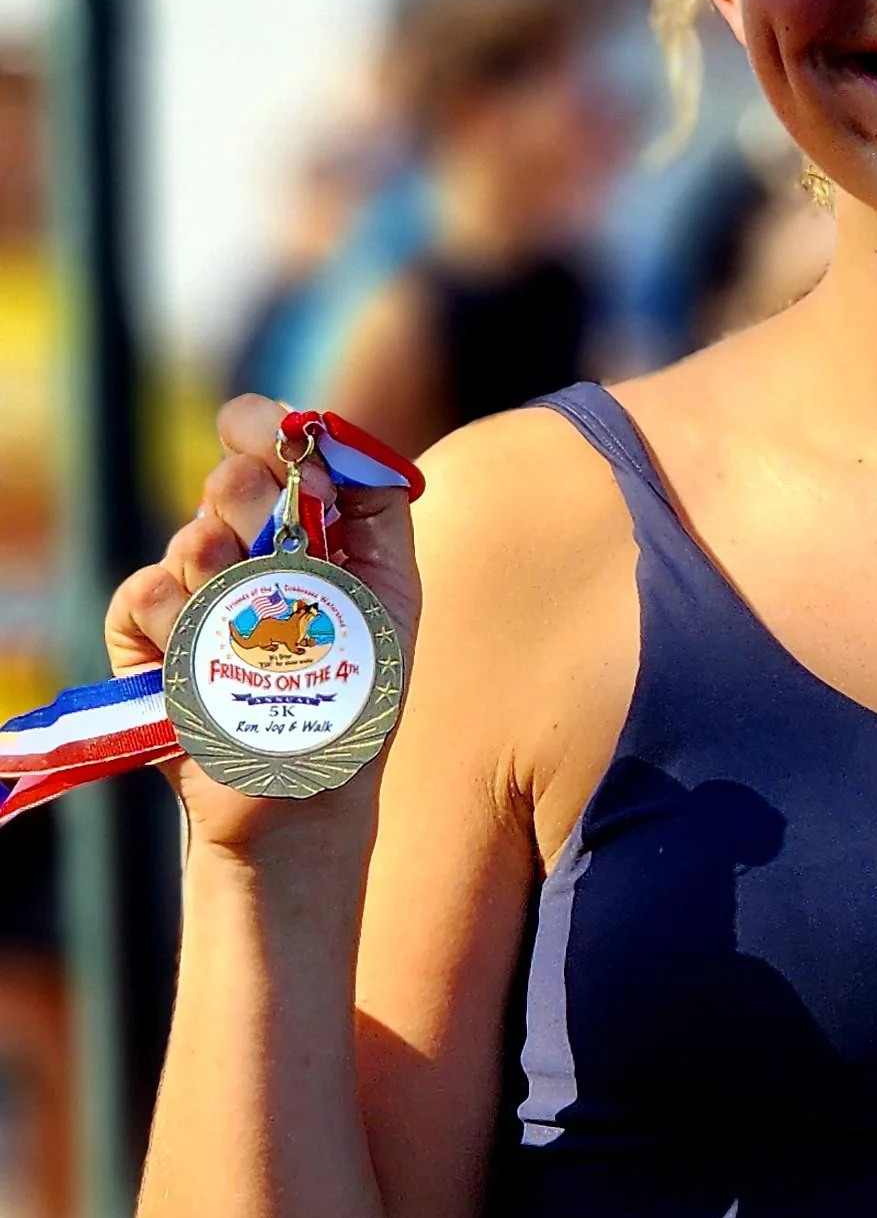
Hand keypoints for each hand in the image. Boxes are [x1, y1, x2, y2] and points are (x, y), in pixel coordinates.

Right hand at [103, 393, 421, 856]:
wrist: (307, 791)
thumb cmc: (356, 695)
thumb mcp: (390, 594)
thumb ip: (378, 508)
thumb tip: (337, 439)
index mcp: (295, 529)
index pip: (267, 443)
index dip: (265, 427)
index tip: (272, 436)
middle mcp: (238, 550)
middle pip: (228, 479)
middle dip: (259, 507)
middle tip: (282, 556)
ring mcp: (189, 593)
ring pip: (192, 538)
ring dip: (230, 577)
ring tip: (257, 635)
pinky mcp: (144, 639)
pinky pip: (146, 594)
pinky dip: (178, 620)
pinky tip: (204, 659)